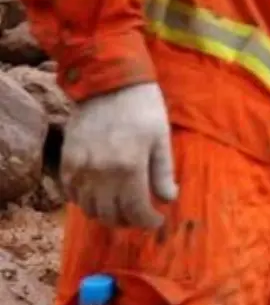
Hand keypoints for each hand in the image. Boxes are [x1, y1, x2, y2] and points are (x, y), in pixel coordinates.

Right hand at [60, 83, 177, 227]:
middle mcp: (100, 173)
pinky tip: (100, 197)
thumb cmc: (142, 108)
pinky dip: (85, 202)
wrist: (108, 83)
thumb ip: (163, 173)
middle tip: (141, 216)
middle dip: (128, 221)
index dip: (147, 221)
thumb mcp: (162, 138)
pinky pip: (71, 195)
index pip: (135, 209)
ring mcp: (80, 168)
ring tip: (122, 209)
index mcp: (129, 167)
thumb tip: (168, 200)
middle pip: (111, 214)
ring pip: (89, 209)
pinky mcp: (67, 161)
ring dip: (106, 215)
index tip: (157, 221)